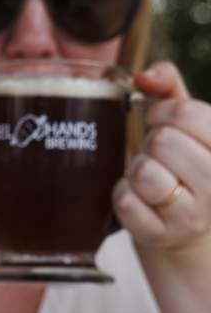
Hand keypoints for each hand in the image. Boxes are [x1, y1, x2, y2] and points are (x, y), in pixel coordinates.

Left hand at [112, 61, 210, 256]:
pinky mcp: (159, 236)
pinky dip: (122, 193)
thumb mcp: (184, 122)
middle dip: (150, 142)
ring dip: (136, 168)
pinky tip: (136, 196)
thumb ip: (168, 87)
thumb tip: (146, 76)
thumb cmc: (180, 161)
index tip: (159, 120)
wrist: (183, 224)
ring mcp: (190, 216)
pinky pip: (125, 202)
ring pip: (145, 174)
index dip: (161, 111)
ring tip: (146, 175)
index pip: (188, 114)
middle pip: (163, 142)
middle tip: (156, 154)